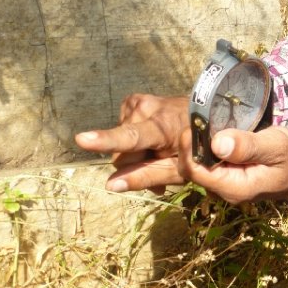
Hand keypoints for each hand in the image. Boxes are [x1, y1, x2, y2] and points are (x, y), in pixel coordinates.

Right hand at [75, 93, 189, 192]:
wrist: (205, 115)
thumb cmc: (195, 146)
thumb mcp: (179, 169)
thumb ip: (146, 176)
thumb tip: (110, 186)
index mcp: (162, 126)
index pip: (131, 137)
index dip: (106, 140)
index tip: (82, 139)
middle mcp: (145, 108)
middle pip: (121, 153)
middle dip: (136, 165)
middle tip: (161, 166)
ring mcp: (137, 101)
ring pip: (120, 143)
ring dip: (136, 152)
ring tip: (160, 152)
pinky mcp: (131, 100)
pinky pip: (122, 130)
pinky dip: (135, 140)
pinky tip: (152, 140)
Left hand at [180, 126, 287, 203]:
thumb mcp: (276, 146)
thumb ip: (248, 146)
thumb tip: (217, 143)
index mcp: (234, 187)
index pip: (195, 172)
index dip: (188, 149)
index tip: (193, 124)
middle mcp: (225, 190)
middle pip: (191, 169)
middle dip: (189, 145)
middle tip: (196, 118)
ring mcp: (226, 184)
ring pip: (198, 165)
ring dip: (196, 144)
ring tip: (202, 121)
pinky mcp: (228, 176)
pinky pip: (208, 162)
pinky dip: (206, 146)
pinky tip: (212, 130)